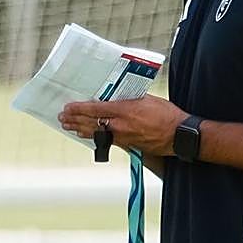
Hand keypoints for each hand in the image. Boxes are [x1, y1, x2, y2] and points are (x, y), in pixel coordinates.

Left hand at [59, 95, 188, 156]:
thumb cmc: (167, 115)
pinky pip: (106, 140)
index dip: (79, 109)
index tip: (68, 107)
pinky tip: (88, 136)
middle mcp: (120, 125)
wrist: (179, 135)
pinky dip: (95, 137)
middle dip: (75, 120)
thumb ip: (129, 98)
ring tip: (69, 127)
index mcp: (125, 110)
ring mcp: (123, 137)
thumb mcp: (147, 99)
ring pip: (96, 133)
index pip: (95, 109)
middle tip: (63, 118)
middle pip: (91, 123)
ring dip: (80, 130)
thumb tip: (117, 96)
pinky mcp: (128, 145)